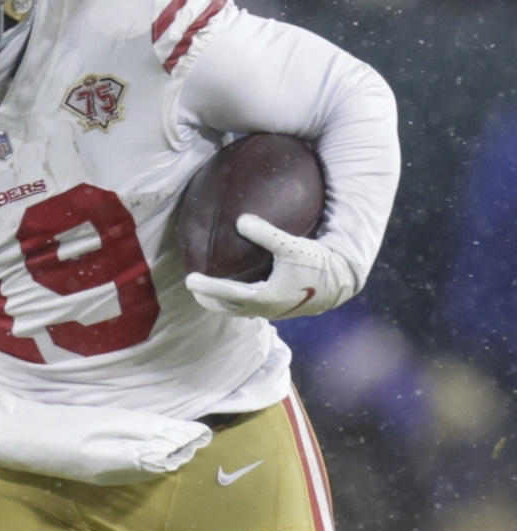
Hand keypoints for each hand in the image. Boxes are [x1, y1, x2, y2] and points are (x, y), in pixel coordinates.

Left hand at [185, 215, 354, 320]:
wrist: (342, 281)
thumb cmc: (319, 262)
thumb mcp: (292, 245)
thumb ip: (266, 233)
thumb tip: (240, 219)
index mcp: (265, 296)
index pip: (227, 293)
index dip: (206, 287)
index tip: (189, 279)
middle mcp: (265, 309)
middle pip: (227, 307)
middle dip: (208, 298)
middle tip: (192, 287)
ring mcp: (272, 312)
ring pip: (237, 311)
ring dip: (220, 302)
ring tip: (206, 291)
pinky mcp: (280, 309)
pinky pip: (250, 308)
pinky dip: (236, 301)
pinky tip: (236, 288)